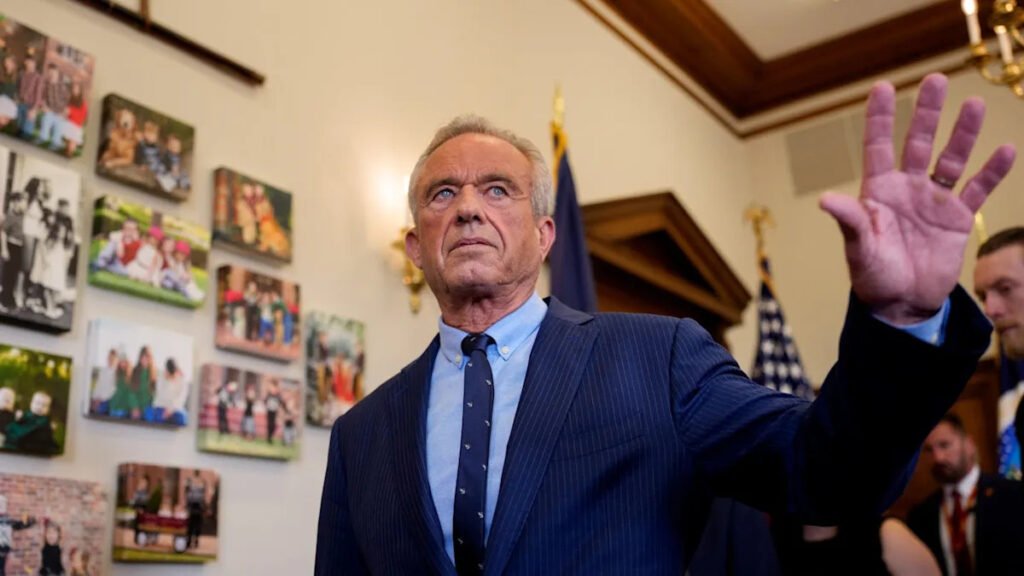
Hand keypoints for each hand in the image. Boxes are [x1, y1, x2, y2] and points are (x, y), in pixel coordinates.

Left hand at [820, 74, 1015, 324]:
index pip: (878, 147)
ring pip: (951, 159)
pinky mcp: (958, 219)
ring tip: (974, 105)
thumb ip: (850, 221)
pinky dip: (991, 171)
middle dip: (927, 113)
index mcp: (878, 191)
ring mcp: (934, 201)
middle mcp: (907, 189)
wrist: (901, 305)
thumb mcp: (859, 249)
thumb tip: (826, 200)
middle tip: (936, 80)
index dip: (880, 118)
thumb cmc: (872, 276)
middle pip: (918, 143)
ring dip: (963, 134)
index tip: (884, 87)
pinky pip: (978, 189)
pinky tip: (1005, 150)